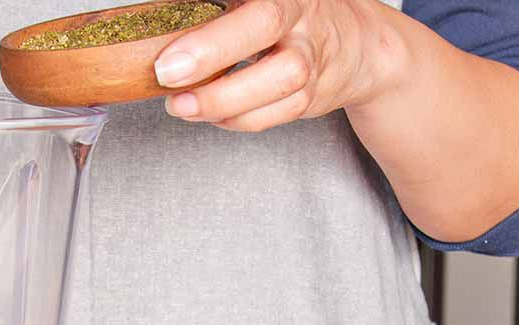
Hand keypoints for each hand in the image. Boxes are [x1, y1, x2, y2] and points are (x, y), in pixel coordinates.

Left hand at [154, 0, 401, 131]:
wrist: (357, 45)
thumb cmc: (289, 17)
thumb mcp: (257, 4)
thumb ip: (217, 13)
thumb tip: (161, 22)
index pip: (254, 1)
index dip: (212, 28)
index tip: (169, 49)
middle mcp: (302, 14)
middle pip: (266, 25)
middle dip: (212, 52)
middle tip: (168, 74)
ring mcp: (313, 55)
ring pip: (280, 79)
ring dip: (224, 99)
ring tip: (182, 106)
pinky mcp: (313, 94)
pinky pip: (277, 113)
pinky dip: (239, 119)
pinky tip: (211, 114)